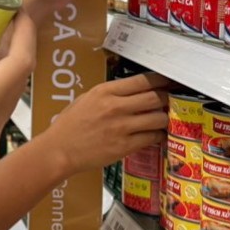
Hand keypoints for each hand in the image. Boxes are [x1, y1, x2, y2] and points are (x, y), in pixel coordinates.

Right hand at [39, 72, 169, 176]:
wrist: (60, 150)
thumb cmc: (69, 124)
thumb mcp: (86, 99)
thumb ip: (110, 94)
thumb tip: (132, 91)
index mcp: (105, 91)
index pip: (142, 80)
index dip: (161, 80)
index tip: (169, 81)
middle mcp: (115, 107)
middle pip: (155, 97)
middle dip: (166, 98)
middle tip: (170, 100)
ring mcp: (121, 127)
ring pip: (158, 118)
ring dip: (164, 118)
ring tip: (163, 119)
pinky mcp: (124, 146)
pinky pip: (151, 137)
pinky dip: (157, 135)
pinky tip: (156, 135)